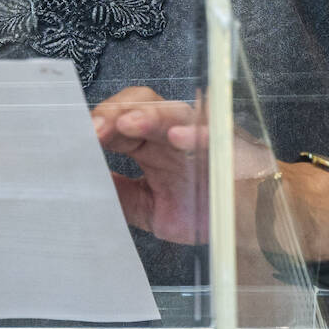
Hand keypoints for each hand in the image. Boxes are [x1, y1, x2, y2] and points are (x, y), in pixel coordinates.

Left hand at [90, 87, 277, 244]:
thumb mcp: (152, 210)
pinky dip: (197, 134)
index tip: (74, 138)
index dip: (97, 127)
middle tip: (93, 130)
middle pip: (141, 106)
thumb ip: (121, 196)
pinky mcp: (231, 146)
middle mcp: (173, 134)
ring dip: (150, 116)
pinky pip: (215, 134)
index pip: (118, 124)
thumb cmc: (205, 210)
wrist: (254, 223)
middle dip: (115, 114)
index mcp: (150, 146)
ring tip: (127, 124)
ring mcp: (202, 135)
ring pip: (175, 112)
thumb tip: (80, 186)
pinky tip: (178, 138)